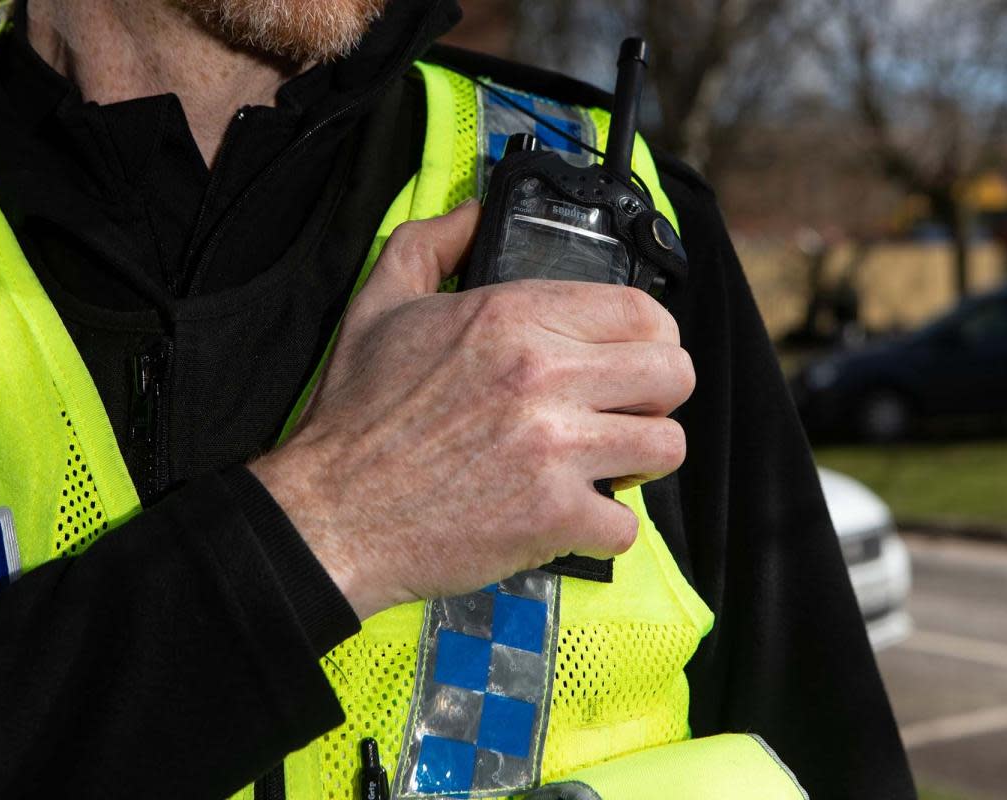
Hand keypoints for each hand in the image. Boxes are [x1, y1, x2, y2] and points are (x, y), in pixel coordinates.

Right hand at [250, 201, 694, 618]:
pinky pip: (627, 526)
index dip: (652, 336)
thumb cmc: (356, 418)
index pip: (641, 310)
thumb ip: (431, 245)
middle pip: (674, 374)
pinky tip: (574, 516)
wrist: (331, 512)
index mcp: (512, 317)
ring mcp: (554, 450)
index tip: (634, 358)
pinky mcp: (553, 517)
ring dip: (643, 459)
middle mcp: (543, 375)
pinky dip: (605, 527)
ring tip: (610, 463)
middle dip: (660, 395)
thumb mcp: (380, 305)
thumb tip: (470, 213)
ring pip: (667, 447)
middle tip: (627, 411)